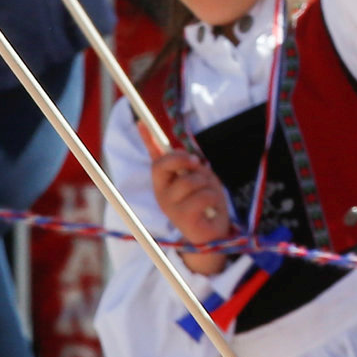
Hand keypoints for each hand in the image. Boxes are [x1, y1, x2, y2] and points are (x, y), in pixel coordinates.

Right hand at [148, 143, 235, 273]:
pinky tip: (212, 209)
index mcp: (165, 182)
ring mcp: (170, 206)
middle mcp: (162, 193)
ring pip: (191, 179)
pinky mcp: (183, 218)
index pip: (155, 158)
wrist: (214, 235)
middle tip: (198, 164)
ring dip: (208, 185)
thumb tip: (185, 153)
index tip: (141, 122)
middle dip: (183, 158)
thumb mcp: (200, 180)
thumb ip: (191, 167)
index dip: (148, 139)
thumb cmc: (206, 204)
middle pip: (165, 163)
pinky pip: (204, 195)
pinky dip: (214, 199)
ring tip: (210, 196)